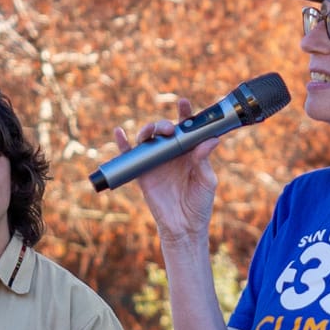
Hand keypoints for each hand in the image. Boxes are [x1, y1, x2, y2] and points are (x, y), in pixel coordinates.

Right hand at [116, 97, 220, 244]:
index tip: (183, 103)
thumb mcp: (206, 181)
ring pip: (147, 139)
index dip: (184, 113)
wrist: (184, 227)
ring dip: (148, 130)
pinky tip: (119, 133)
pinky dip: (122, 143)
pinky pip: (130, 155)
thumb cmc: (199, 204)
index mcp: (189, 151)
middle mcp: (171, 153)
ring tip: (152, 132)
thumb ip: (204, 160)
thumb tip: (210, 140)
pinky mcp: (142, 173)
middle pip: (164, 130)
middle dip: (165, 124)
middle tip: (170, 129)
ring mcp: (155, 161)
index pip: (187, 128)